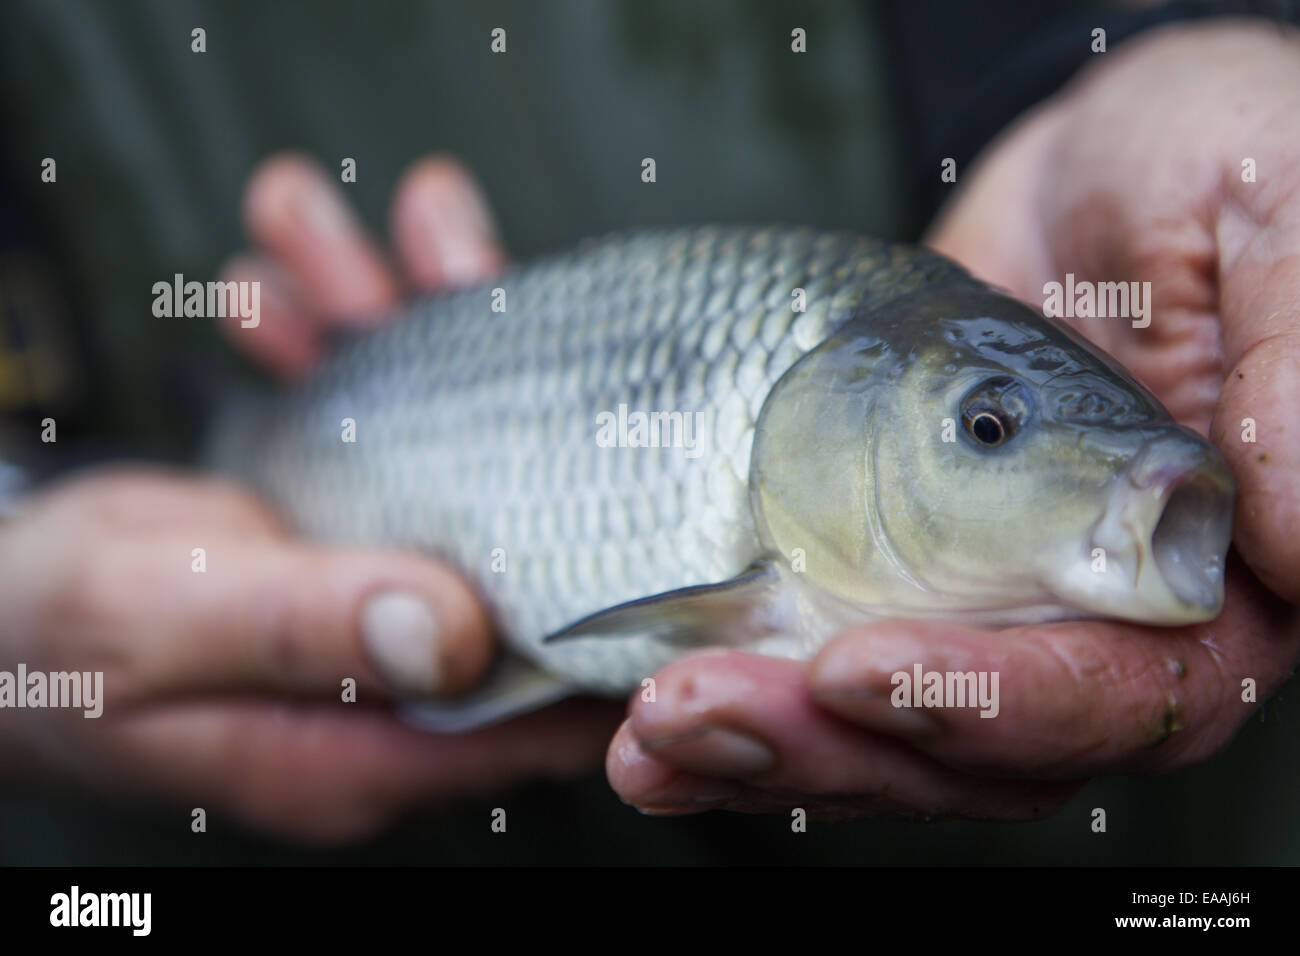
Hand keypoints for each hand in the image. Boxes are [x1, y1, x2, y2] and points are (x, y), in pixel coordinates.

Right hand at [0, 155, 618, 840]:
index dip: (606, 576)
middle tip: (431, 232)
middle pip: (503, 512)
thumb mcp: (152, 629)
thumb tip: (457, 635)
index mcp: (368, 736)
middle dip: (471, 353)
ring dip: (375, 312)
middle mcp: (395, 666)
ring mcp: (372, 585)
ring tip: (309, 216)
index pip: (544, 685)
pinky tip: (278, 272)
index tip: (627, 437)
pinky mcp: (336, 527)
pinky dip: (319, 337)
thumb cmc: (38, 645)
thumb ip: (302, 631)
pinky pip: (359, 421)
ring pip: (427, 436)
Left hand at [607, 21, 1299, 817]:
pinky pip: (817, 675)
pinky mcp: (891, 587)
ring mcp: (983, 611)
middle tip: (701, 709)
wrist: (1082, 173)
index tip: (867, 663)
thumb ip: (1297, 361)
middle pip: (984, 749)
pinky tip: (642, 718)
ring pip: (885, 737)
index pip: (1133, 688)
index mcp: (1211, 561)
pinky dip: (735, 701)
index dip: (1007, 698)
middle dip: (839, 740)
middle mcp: (1098, 617)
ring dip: (763, 743)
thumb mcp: (1264, 210)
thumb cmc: (1203, 163)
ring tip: (651, 726)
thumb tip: (1287, 535)